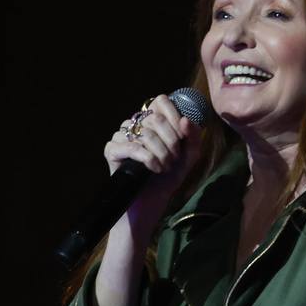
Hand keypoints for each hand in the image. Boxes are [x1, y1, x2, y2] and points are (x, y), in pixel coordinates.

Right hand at [103, 94, 201, 230]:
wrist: (151, 204)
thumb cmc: (167, 178)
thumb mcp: (189, 157)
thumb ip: (193, 137)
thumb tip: (185, 119)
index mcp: (151, 121)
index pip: (161, 101)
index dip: (174, 117)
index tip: (181, 138)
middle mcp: (135, 125)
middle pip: (155, 118)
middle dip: (171, 142)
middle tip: (173, 159)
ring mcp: (121, 137)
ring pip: (145, 133)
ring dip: (161, 153)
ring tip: (164, 167)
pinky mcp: (112, 151)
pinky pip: (132, 147)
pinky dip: (148, 159)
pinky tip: (152, 170)